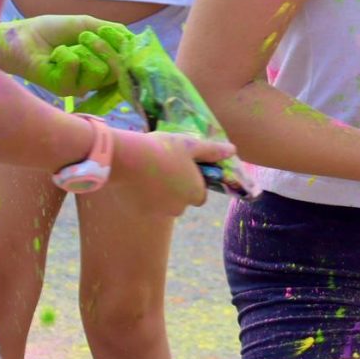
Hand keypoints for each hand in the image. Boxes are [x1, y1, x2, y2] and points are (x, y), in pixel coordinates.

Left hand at [0, 13, 132, 97]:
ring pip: (100, 71)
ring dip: (84, 50)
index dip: (125, 52)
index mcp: (101, 65)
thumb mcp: (86, 24)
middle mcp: (93, 80)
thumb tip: (135, 39)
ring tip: (67, 46)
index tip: (118, 37)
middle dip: (104, 47)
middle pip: (116, 70)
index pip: (125, 66)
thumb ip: (112, 31)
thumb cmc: (52, 31)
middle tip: (86, 36)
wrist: (23, 37)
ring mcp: (79, 87)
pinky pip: (76, 68)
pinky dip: (65, 54)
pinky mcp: (64, 90)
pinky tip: (54, 56)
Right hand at [107, 127, 235, 217]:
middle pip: (181, 201)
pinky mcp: (139, 213)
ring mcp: (158, 213)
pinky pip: (145, 206)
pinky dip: (142, 197)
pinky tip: (135, 180)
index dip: (193, 182)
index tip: (182, 168)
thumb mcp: (190, 145)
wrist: (126, 159)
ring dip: (158, 194)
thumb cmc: (162, 149)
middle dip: (175, 189)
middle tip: (163, 167)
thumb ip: (212, 150)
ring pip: (162, 204)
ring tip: (147, 171)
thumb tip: (232, 150)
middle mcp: (179, 208)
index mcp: (194, 193)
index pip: (200, 194)